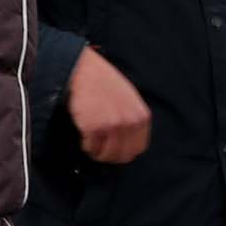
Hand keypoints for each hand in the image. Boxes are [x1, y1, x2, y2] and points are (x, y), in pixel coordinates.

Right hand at [68, 47, 151, 163]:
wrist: (84, 70)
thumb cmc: (103, 82)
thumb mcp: (129, 99)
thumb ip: (132, 119)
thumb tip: (128, 141)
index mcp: (141, 117)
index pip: (138, 148)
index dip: (124, 151)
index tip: (115, 149)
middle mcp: (130, 123)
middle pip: (123, 155)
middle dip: (110, 155)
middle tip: (100, 149)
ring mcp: (113, 126)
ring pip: (106, 155)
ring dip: (97, 151)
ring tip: (91, 141)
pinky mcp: (94, 127)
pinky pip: (91, 147)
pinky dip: (86, 144)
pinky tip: (84, 133)